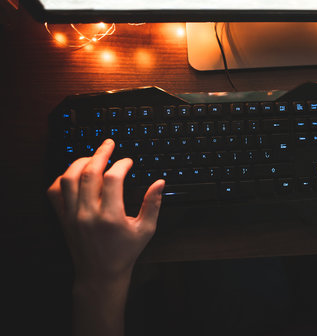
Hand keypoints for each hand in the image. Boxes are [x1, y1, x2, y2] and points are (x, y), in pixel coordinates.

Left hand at [47, 139, 164, 282]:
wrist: (100, 274)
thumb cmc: (124, 253)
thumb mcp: (146, 230)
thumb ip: (152, 204)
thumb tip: (159, 182)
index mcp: (110, 216)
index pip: (113, 179)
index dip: (121, 164)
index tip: (128, 161)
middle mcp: (88, 214)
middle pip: (89, 172)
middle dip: (100, 153)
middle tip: (109, 144)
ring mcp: (72, 215)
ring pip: (68, 178)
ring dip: (80, 162)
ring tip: (92, 156)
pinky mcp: (62, 218)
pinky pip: (55, 192)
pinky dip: (63, 178)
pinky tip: (75, 174)